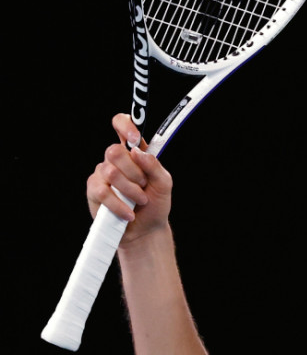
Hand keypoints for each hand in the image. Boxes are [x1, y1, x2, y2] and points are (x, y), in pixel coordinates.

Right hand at [86, 113, 172, 243]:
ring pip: (110, 172)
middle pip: (114, 151)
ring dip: (130, 190)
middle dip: (134, 172)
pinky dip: (119, 204)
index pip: (122, 125)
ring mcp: (102, 173)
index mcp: (134, 152)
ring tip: (140, 201)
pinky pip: (103, 192)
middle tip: (144, 185)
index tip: (134, 137)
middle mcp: (116, 159)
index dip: (125, 125)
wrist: (145, 229)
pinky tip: (129, 213)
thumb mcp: (164, 184)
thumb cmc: (155, 204)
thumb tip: (138, 151)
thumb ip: (154, 166)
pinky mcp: (94, 190)